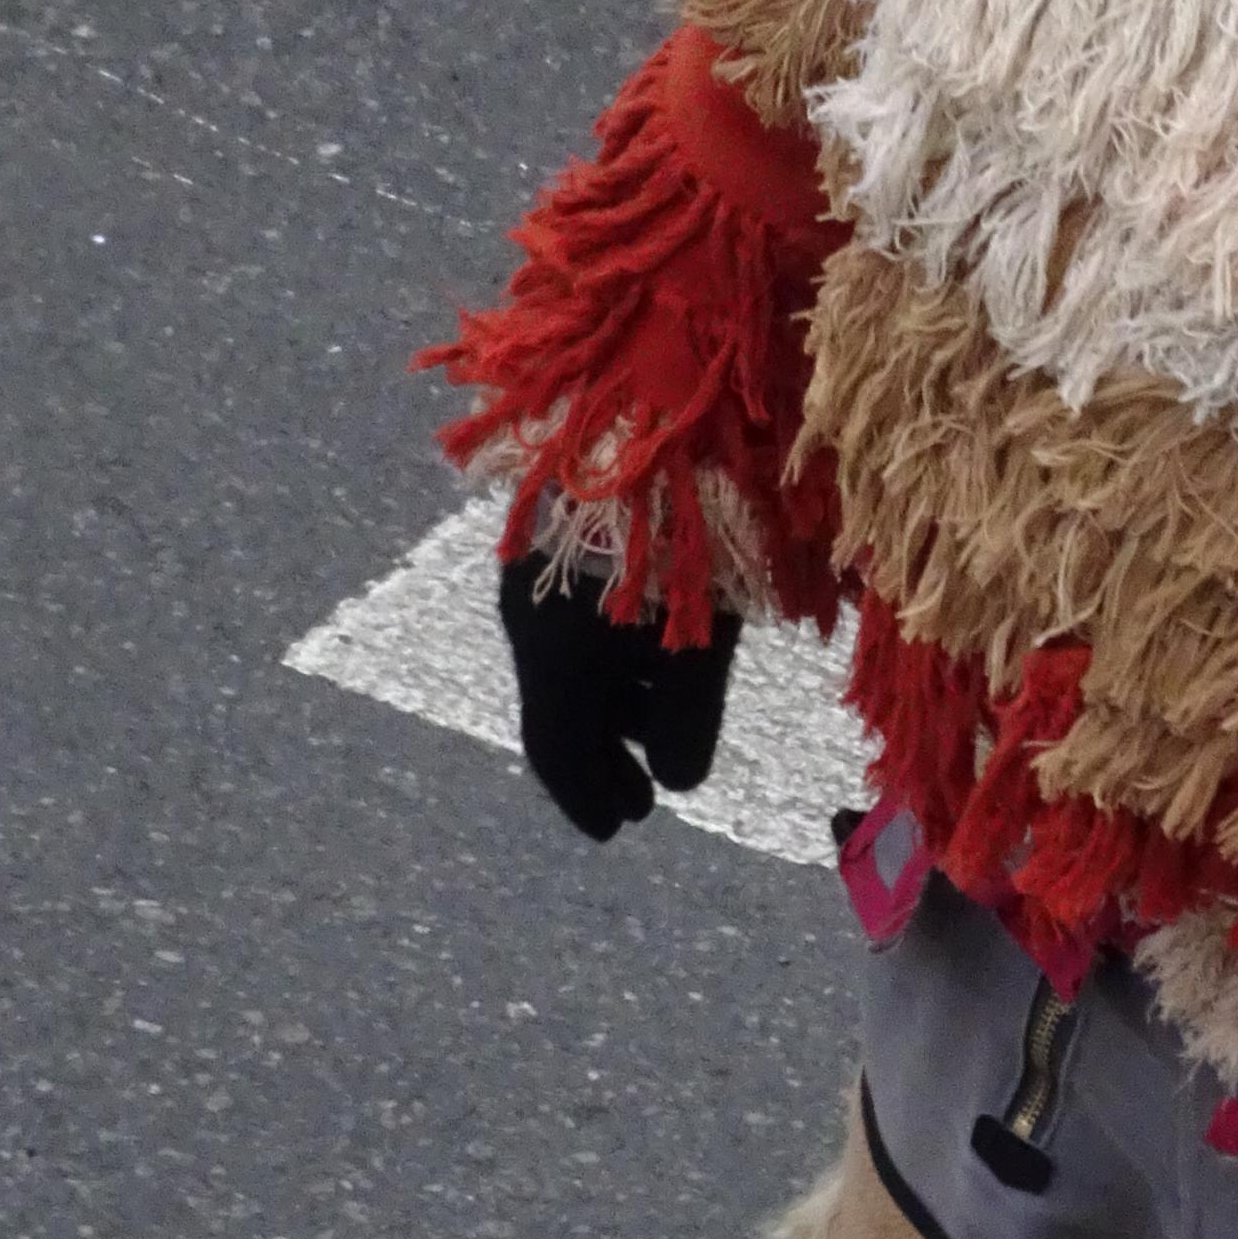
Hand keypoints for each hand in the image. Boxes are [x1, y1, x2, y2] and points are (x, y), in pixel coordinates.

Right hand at [497, 550, 739, 840]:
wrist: (658, 408)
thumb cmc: (687, 532)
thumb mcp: (701, 633)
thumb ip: (689, 714)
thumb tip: (680, 782)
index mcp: (554, 648)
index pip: (555, 745)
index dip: (586, 795)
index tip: (616, 830)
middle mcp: (536, 611)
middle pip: (564, 706)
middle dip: (608, 756)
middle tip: (643, 798)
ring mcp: (550, 571)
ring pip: (578, 661)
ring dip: (618, 707)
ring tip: (663, 731)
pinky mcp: (573, 535)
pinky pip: (585, 621)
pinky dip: (619, 658)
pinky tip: (660, 660)